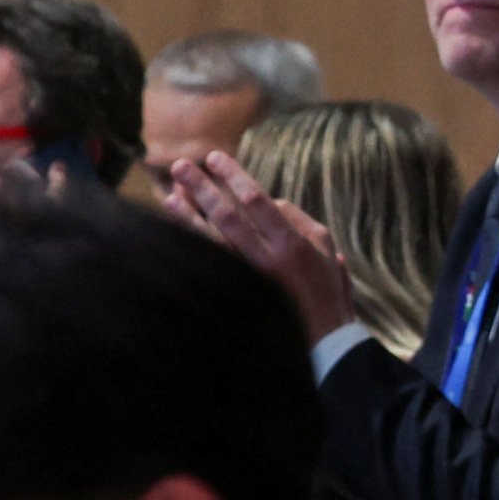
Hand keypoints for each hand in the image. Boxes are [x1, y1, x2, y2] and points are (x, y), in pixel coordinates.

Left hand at [163, 151, 356, 341]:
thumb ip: (298, 220)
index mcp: (292, 243)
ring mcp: (248, 278)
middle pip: (227, 216)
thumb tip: (270, 201)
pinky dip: (193, 244)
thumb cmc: (328, 290)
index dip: (234, 177)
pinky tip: (177, 233)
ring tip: (171, 194)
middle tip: (181, 166)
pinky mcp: (236, 293)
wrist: (322, 342)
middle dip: (202, 188)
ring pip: (210, 240)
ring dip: (188, 216)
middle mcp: (266, 259)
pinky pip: (209, 264)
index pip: (257, 201)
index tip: (215, 158)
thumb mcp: (325, 249)